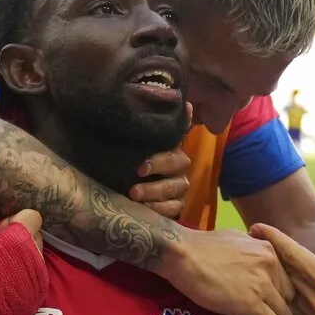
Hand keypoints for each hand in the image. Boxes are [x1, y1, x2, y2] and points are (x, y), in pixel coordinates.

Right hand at [0, 209, 47, 314]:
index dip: (13, 220)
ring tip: (0, 266)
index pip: (31, 215)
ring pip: (37, 253)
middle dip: (19, 236)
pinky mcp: (39, 293)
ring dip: (22, 255)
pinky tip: (5, 281)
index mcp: (20, 241)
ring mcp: (40, 277)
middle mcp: (36, 257)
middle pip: (36, 234)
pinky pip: (36, 273)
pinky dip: (24, 273)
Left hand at [129, 103, 192, 218]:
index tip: (140, 169)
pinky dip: (161, 210)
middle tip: (134, 186)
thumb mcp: (138, 144)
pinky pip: (175, 209)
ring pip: (175, 191)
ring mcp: (179, 188)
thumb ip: (156, 126)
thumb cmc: (133, 161)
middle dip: (156, 178)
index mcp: (170, 150)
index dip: (160, 160)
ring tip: (134, 197)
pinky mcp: (177, 205)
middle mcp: (178, 168)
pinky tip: (146, 210)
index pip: (174, 152)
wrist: (128, 186)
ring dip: (155, 195)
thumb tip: (186, 104)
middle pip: (177, 169)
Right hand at [160, 227, 294, 314]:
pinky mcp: (253, 303)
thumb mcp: (234, 239)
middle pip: (287, 298)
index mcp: (268, 250)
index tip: (249, 301)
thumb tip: (247, 264)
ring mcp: (264, 285)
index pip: (284, 279)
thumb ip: (249, 252)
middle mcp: (272, 265)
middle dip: (270, 310)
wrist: (182, 254)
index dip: (270, 294)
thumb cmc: (199, 246)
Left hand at [250, 223, 314, 314]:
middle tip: (257, 242)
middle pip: (286, 275)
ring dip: (282, 278)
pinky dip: (296, 295)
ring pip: (291, 293)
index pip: (292, 255)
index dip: (273, 238)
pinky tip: (293, 285)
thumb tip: (308, 265)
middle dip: (273, 258)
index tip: (256, 226)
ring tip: (272, 264)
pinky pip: (301, 308)